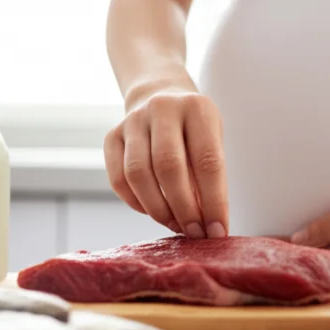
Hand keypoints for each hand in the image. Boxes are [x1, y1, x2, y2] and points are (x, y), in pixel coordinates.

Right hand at [103, 89, 228, 238]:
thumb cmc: (193, 128)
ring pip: (138, 175)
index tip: (217, 231)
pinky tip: (152, 211)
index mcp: (197, 108)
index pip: (207, 161)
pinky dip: (136, 203)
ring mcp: (132, 120)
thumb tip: (206, 223)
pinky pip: (118, 179)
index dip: (214, 201)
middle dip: (183, 209)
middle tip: (195, 233)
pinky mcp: (111, 135)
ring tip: (175, 225)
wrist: (159, 95)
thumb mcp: (212, 139)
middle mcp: (162, 108)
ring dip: (158, 210)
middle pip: (169, 167)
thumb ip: (208, 175)